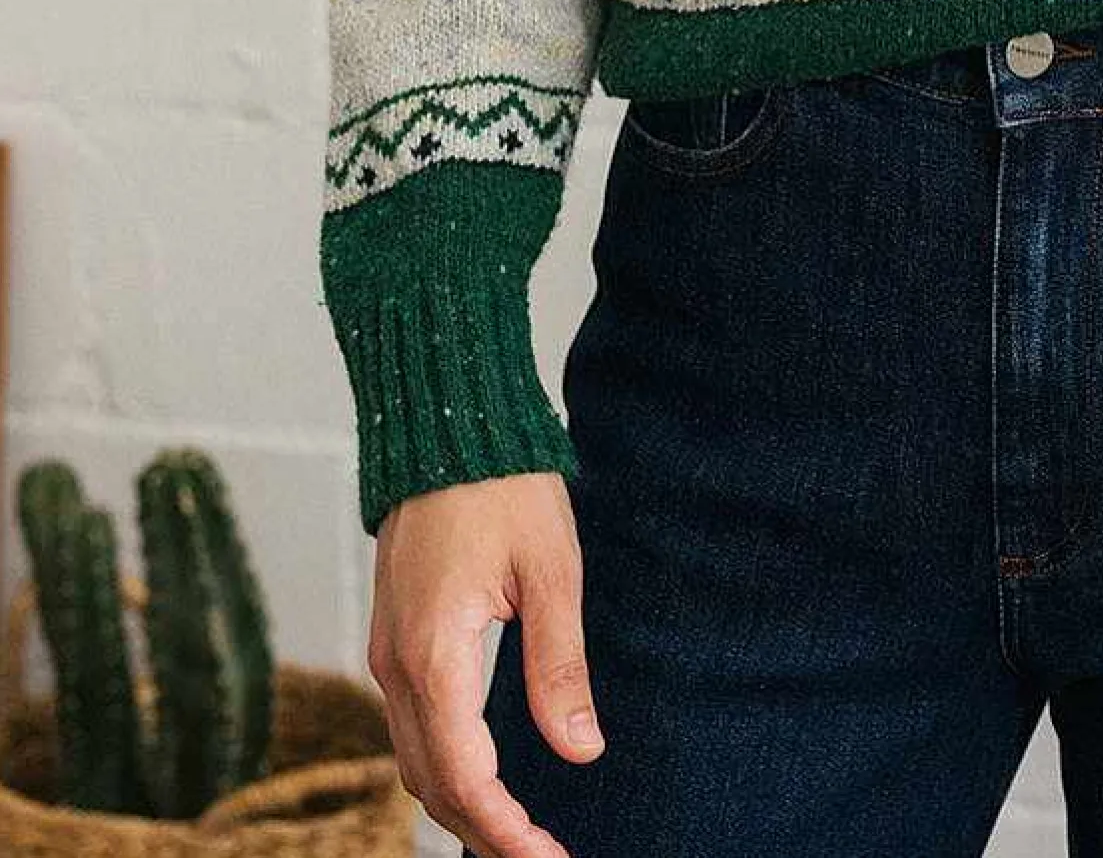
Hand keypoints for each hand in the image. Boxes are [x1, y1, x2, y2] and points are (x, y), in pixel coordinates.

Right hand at [365, 471, 603, 857]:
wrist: (446, 423)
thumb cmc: (503, 487)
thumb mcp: (550, 570)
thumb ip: (559, 665)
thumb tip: (580, 750)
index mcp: (433, 654)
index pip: (463, 777)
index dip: (505, 830)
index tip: (548, 857)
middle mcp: (396, 665)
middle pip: (431, 783)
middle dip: (484, 831)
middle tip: (543, 855)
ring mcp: (387, 652)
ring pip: (414, 760)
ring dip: (462, 804)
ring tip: (520, 832)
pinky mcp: (394, 639)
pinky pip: (410, 726)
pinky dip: (444, 766)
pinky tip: (486, 775)